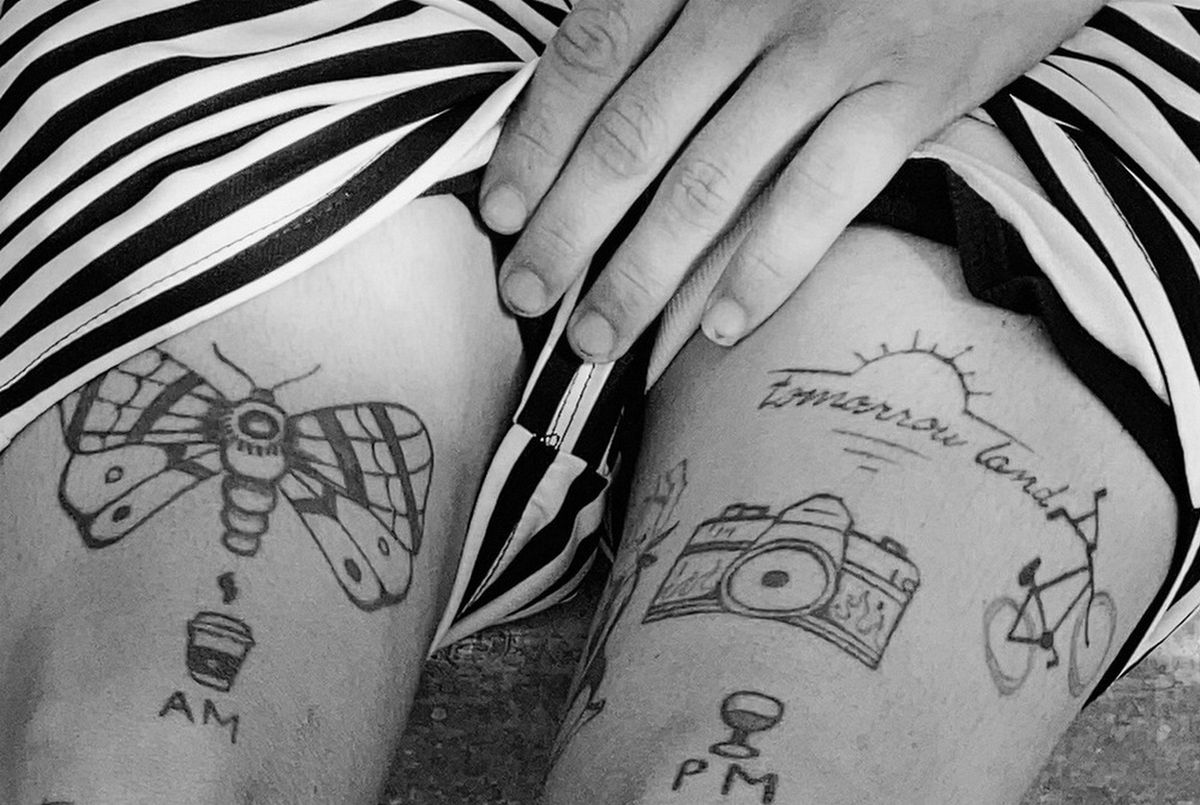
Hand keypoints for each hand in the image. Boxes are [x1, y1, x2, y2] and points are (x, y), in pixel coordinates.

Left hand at [481, 0, 1102, 360]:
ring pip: (711, 181)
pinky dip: (763, 269)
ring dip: (642, 272)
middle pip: (633, 134)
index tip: (500, 215)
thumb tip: (598, 110)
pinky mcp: (912, 92)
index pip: (589, 57)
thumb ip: (678, 11)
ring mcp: (833, 47)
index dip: (535, 143)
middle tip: (525, 297)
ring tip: (597, 336)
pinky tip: (716, 326)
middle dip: (568, 228)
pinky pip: (819, 197)